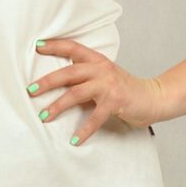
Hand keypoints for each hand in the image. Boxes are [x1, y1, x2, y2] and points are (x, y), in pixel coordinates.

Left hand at [27, 38, 162, 145]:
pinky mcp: (115, 102)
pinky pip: (94, 118)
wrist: (154, 97)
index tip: (36, 47)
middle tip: (30, 90)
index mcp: (97, 60)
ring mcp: (108, 85)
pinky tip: (74, 140)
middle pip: (69, 72)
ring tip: (44, 116)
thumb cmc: (125, 88)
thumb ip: (85, 78)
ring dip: (58, 105)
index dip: (55, 46)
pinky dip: (83, 131)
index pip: (73, 48)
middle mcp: (101, 69)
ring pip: (76, 93)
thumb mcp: (104, 77)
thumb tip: (56, 84)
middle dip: (47, 82)